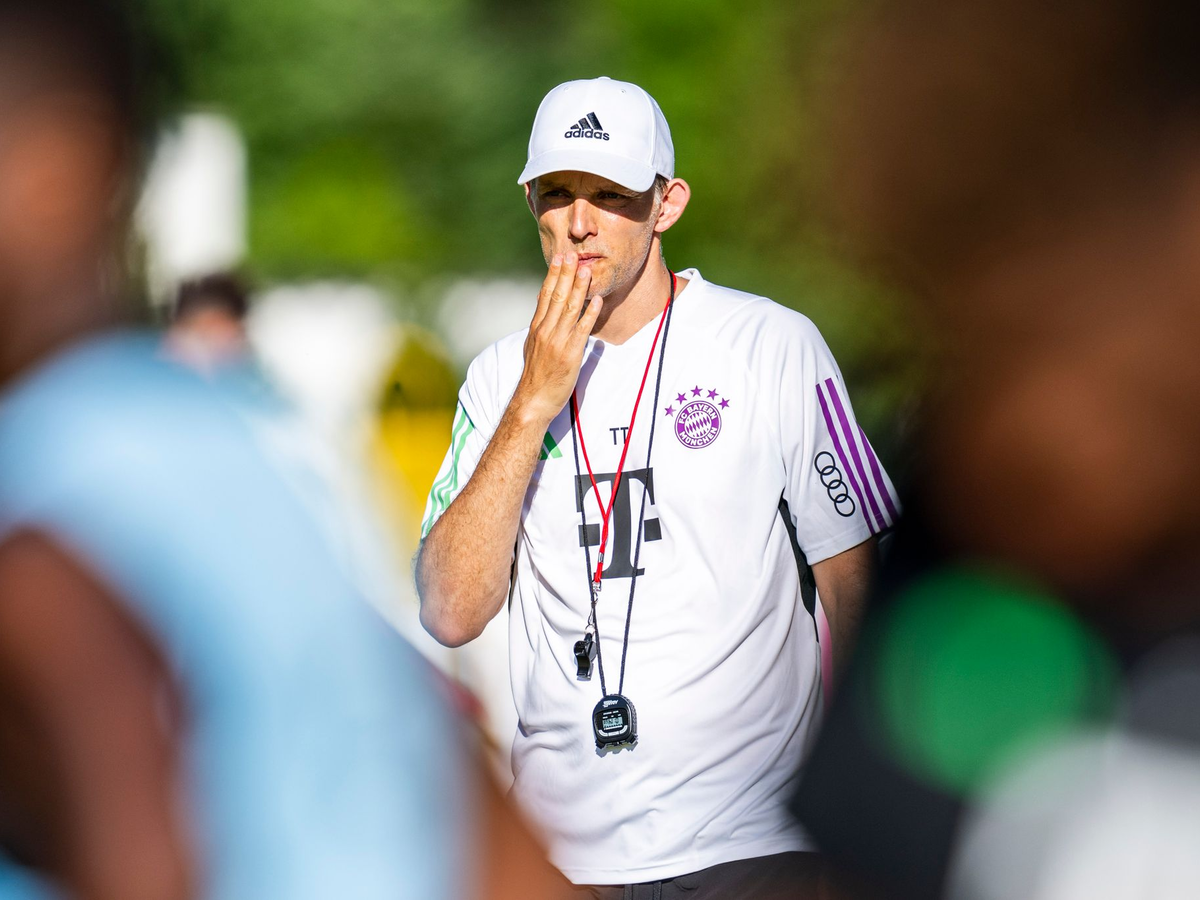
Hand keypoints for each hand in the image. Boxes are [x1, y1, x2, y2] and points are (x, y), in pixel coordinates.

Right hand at [514, 253, 602, 424]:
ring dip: (578, 288)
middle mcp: (546, 330)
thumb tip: (544, 310)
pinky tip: (596, 300)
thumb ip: (541, 328)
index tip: (559, 259)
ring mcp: (557, 341)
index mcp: (537, 327)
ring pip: (569, 308)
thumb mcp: (532, 347)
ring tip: (586, 270)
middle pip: (556, 296)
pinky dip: (590, 313)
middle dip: (565, 274)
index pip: (545, 295)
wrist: (533, 400)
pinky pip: (582, 329)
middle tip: (572, 255)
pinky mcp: (570, 353)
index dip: (553, 275)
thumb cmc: (535, 377)